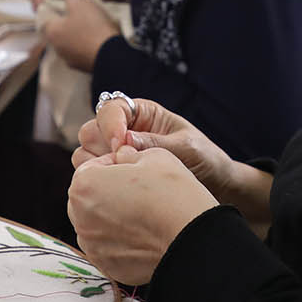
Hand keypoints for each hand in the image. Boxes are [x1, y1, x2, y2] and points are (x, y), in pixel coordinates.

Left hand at [40, 0, 119, 70]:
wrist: (112, 57)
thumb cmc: (93, 27)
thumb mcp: (80, 1)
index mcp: (50, 31)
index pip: (43, 13)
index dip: (54, 3)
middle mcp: (56, 47)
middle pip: (58, 27)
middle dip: (68, 17)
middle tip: (83, 10)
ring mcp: (69, 59)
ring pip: (71, 40)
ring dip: (79, 32)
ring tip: (94, 24)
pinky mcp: (82, 66)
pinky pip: (82, 50)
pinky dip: (88, 43)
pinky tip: (99, 38)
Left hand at [68, 146, 217, 284]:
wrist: (193, 240)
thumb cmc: (173, 193)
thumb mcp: (153, 156)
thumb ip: (128, 154)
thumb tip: (121, 156)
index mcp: (84, 185)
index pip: (92, 167)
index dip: (115, 164)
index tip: (136, 170)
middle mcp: (79, 217)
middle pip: (90, 197)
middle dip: (109, 191)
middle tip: (140, 192)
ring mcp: (92, 245)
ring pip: (98, 223)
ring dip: (114, 216)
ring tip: (144, 214)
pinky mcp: (106, 265)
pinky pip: (109, 246)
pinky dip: (122, 240)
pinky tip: (145, 234)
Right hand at [73, 95, 230, 188]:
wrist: (216, 186)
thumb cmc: (205, 160)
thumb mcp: (186, 148)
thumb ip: (155, 143)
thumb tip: (124, 140)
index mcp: (142, 114)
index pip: (110, 108)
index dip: (110, 124)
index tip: (121, 145)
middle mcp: (124, 131)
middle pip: (90, 131)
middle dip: (101, 147)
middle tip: (122, 165)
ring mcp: (116, 155)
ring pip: (85, 155)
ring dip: (97, 166)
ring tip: (123, 180)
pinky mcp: (115, 176)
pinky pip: (92, 177)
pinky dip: (99, 183)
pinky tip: (120, 193)